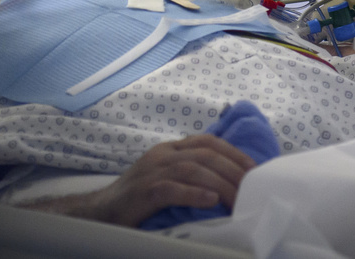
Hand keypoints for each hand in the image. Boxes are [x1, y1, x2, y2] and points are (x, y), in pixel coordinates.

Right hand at [74, 135, 256, 227]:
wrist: (100, 212)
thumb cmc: (137, 198)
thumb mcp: (165, 178)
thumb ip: (189, 174)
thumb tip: (226, 184)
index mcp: (169, 149)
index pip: (208, 142)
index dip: (233, 152)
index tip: (254, 168)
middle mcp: (162, 155)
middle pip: (205, 154)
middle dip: (233, 169)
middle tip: (253, 187)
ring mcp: (152, 172)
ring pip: (193, 170)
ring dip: (220, 184)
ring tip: (238, 198)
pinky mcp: (144, 192)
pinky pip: (172, 189)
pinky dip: (194, 194)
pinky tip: (211, 202)